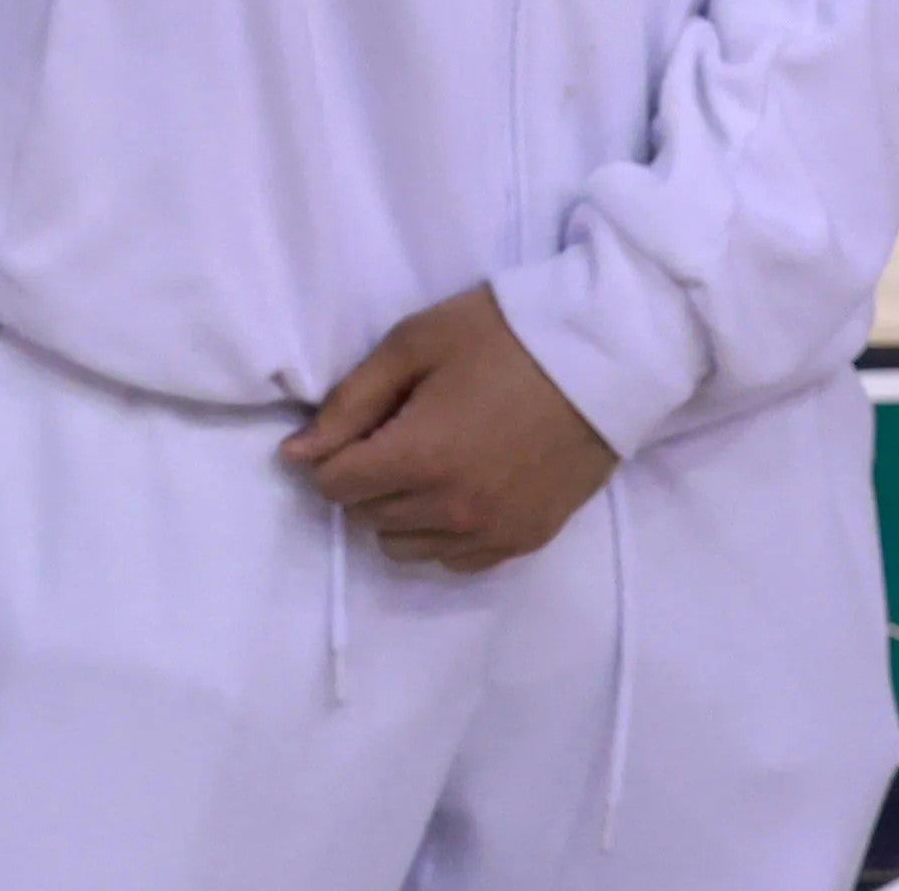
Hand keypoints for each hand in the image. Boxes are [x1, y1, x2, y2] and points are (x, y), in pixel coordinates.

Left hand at [282, 286, 615, 573]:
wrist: (602, 359)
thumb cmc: (500, 337)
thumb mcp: (411, 345)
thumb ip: (349, 403)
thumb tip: (296, 454)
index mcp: (418, 457)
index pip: (334, 485)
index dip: (332, 453)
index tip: (358, 427)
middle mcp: (452, 509)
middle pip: (366, 516)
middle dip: (365, 478)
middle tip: (396, 434)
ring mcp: (492, 532)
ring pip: (405, 547)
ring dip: (398, 511)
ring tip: (427, 463)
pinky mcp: (525, 541)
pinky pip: (454, 561)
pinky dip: (441, 534)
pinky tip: (457, 492)